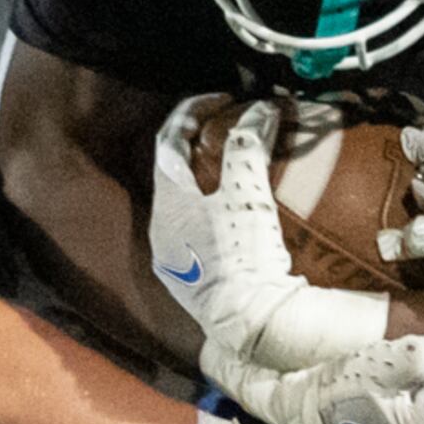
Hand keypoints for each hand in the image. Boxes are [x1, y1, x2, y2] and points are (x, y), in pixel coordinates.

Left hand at [152, 97, 386, 373]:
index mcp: (167, 201)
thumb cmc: (243, 255)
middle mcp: (162, 230)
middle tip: (234, 131)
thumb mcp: (247, 192)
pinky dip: (216, 213)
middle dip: (202, 147)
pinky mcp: (194, 283)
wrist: (249, 323)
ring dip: (209, 182)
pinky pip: (199, 233)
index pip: (169, 139)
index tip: (225, 100)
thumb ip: (248, 145)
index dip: (194, 110)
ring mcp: (175, 260)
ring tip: (242, 171)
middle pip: (175, 172)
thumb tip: (261, 109)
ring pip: (186, 205)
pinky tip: (241, 217)